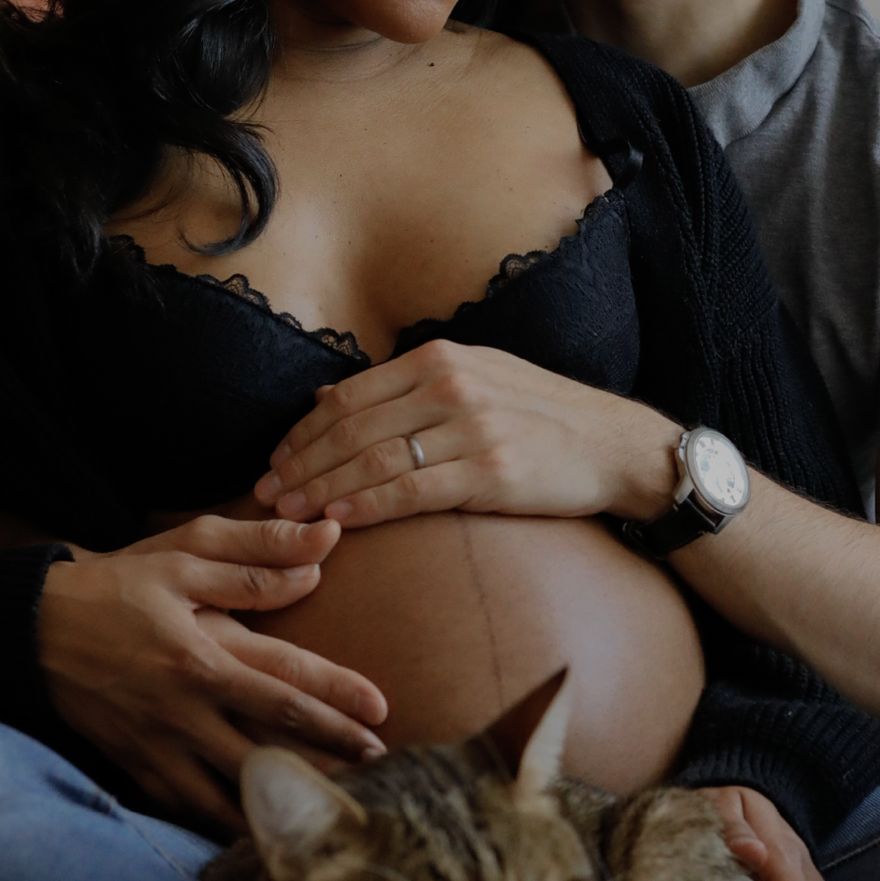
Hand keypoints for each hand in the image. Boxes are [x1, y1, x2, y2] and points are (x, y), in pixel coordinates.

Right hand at [36, 514, 387, 829]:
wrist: (30, 629)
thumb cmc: (116, 586)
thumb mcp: (183, 555)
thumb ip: (254, 557)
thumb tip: (321, 550)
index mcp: (200, 657)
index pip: (284, 685)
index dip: (337, 702)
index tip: (381, 715)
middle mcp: (182, 711)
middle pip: (269, 748)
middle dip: (327, 762)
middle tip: (380, 773)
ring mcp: (157, 747)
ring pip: (229, 795)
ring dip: (281, 805)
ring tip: (330, 812)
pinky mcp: (135, 768)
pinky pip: (188, 809)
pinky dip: (226, 823)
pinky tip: (261, 829)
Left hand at [253, 340, 678, 528]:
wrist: (614, 445)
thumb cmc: (541, 417)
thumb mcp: (474, 379)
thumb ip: (403, 387)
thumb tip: (326, 396)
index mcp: (441, 360)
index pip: (349, 396)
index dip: (303, 432)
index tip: (275, 462)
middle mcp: (451, 386)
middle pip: (351, 428)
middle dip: (300, 464)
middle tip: (265, 495)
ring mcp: (471, 428)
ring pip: (373, 460)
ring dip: (321, 488)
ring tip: (287, 513)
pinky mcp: (490, 471)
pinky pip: (412, 491)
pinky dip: (368, 505)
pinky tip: (338, 520)